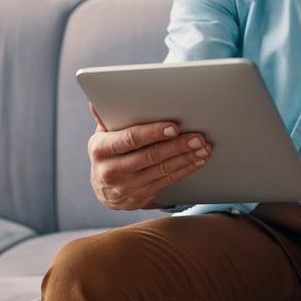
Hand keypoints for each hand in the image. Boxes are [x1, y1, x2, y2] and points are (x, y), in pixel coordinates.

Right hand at [87, 103, 211, 209]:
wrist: (103, 189)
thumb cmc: (108, 151)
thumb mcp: (103, 134)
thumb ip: (107, 117)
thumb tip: (97, 101)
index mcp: (100, 149)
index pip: (130, 139)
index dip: (153, 133)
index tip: (174, 127)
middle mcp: (110, 170)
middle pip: (150, 156)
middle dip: (177, 145)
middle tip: (198, 137)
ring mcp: (125, 187)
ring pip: (162, 170)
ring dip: (186, 158)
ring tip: (203, 147)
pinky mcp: (140, 198)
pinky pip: (167, 181)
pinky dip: (185, 169)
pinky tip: (197, 160)